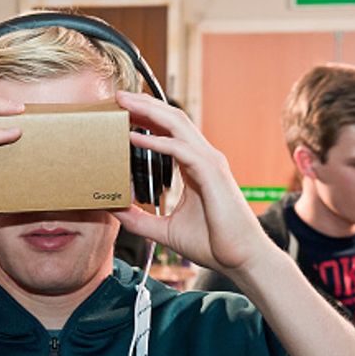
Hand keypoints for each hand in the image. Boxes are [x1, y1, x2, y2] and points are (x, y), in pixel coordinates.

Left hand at [112, 91, 269, 276]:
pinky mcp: (212, 174)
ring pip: (178, 124)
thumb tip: (113, 211)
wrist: (241, 260)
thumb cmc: (212, 243)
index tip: (121, 111)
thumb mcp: (165, 230)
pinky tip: (135, 137)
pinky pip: (181, 149)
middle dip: (144, 104)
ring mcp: (210, 163)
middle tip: (117, 95)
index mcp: (195, 166)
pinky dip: (157, 141)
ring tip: (123, 103)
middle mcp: (204, 158)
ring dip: (149, 111)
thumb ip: (139, 219)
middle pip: (172, 118)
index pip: (169, 131)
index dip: (147, 117)